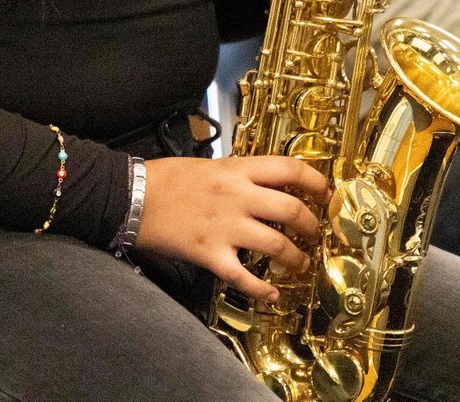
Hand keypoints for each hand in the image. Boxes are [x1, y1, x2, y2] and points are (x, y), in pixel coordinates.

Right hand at [137, 155, 329, 302]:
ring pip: (276, 244)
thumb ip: (241, 174)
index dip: (315, 181)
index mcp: (238, 169)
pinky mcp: (210, 254)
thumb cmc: (170, 178)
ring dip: (296, 257)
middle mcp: (238, 196)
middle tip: (315, 233)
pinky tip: (271, 293)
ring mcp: (225, 227)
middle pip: (291, 209)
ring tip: (302, 264)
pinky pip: (244, 276)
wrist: (134, 197)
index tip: (325, 193)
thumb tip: (267, 184)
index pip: (289, 168)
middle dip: (311, 224)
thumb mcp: (213, 164)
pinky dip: (262, 289)